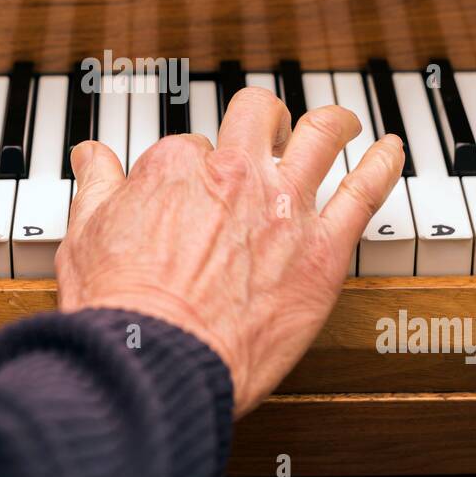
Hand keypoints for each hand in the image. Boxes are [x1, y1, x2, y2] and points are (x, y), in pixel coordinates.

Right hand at [56, 86, 404, 415]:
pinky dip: (383, 165)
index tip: (189, 191)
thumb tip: (91, 154)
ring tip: (340, 123)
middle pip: (257, 118)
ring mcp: (284, 206)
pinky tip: (390, 151)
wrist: (155, 359)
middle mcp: (234, 173)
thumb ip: (96, 185)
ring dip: (330, 123)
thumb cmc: (118, 307)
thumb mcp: (85, 233)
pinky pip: (364, 193)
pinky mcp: (323, 249)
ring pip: (320, 135)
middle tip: (269, 131)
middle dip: (261, 119)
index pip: (190, 148)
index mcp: (176, 166)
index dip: (190, 169)